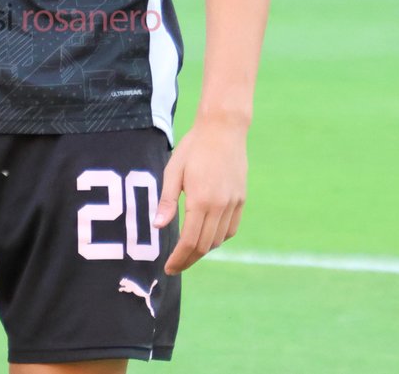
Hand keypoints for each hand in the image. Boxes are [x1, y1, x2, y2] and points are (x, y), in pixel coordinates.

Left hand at [154, 116, 247, 275]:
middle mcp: (220, 206)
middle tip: (175, 266)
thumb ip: (166, 201)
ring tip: (187, 252)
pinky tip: (206, 236)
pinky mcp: (241, 199)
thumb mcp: (173, 171)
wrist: (224, 130)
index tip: (168, 268)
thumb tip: (158, 227)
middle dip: (189, 260)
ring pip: (219, 240)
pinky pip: (231, 229)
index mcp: (201, 200)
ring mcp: (233, 203)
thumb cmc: (193, 148)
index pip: (190, 242)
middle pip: (205, 246)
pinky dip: (218, 238)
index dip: (179, 259)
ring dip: (203, 250)